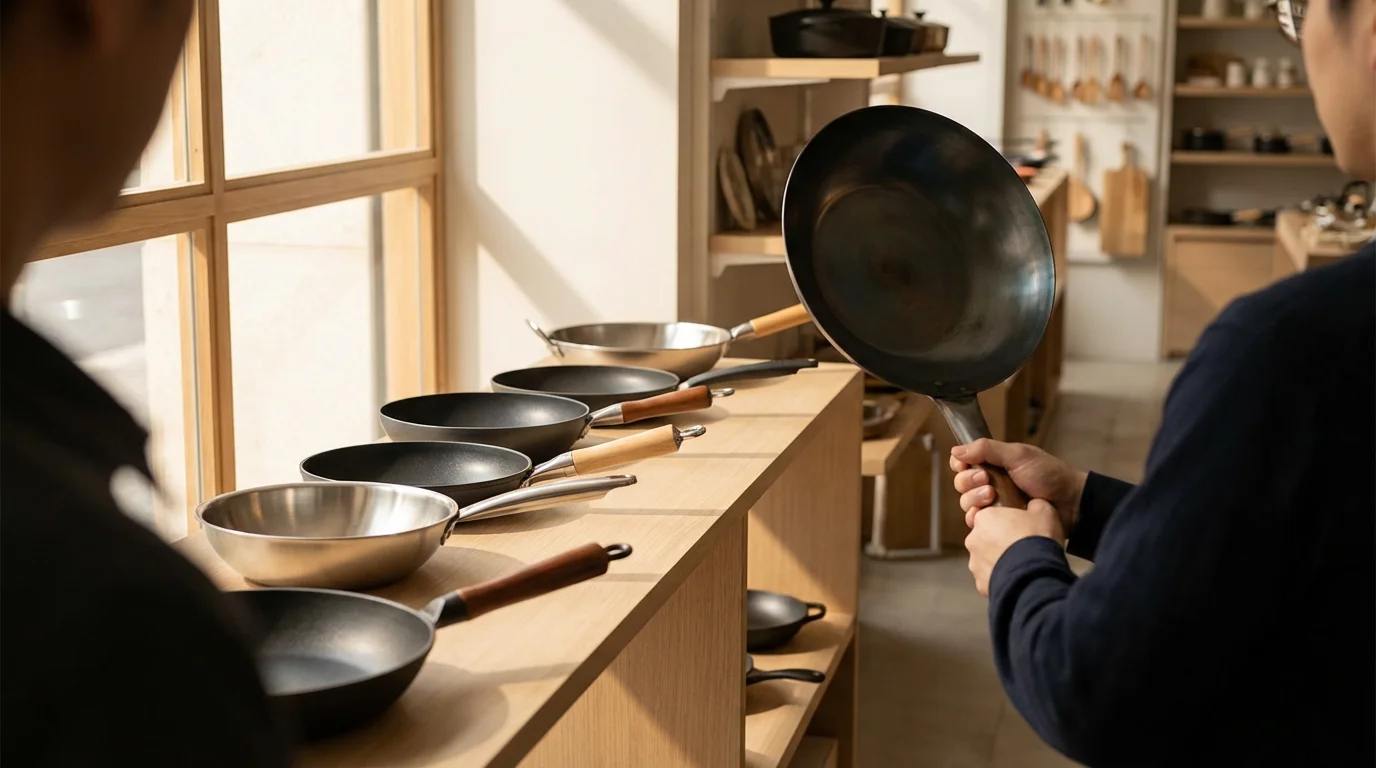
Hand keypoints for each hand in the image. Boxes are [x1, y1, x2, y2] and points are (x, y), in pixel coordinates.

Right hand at [950, 439, 1086, 534]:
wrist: (1071, 504)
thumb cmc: (1049, 475)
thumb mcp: (1018, 455)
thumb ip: (987, 449)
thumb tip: (956, 450)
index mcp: (994, 464)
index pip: (964, 462)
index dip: (960, 463)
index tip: (964, 464)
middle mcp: (991, 483)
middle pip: (961, 483)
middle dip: (969, 480)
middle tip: (986, 480)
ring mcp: (995, 505)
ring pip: (967, 503)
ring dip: (974, 498)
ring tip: (992, 496)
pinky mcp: (999, 523)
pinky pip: (977, 522)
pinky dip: (978, 518)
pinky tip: (988, 515)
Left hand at [965, 499, 1064, 596]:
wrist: (1035, 574)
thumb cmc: (1036, 538)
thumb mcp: (1043, 510)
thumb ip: (1033, 505)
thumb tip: (1033, 507)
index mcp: (984, 518)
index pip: (989, 515)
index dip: (1005, 521)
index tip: (1018, 527)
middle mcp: (973, 540)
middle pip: (985, 539)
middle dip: (1000, 542)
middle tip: (1021, 547)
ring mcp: (975, 564)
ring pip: (986, 561)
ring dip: (999, 562)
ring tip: (1021, 565)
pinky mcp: (981, 584)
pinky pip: (990, 579)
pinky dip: (1001, 579)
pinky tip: (1018, 579)